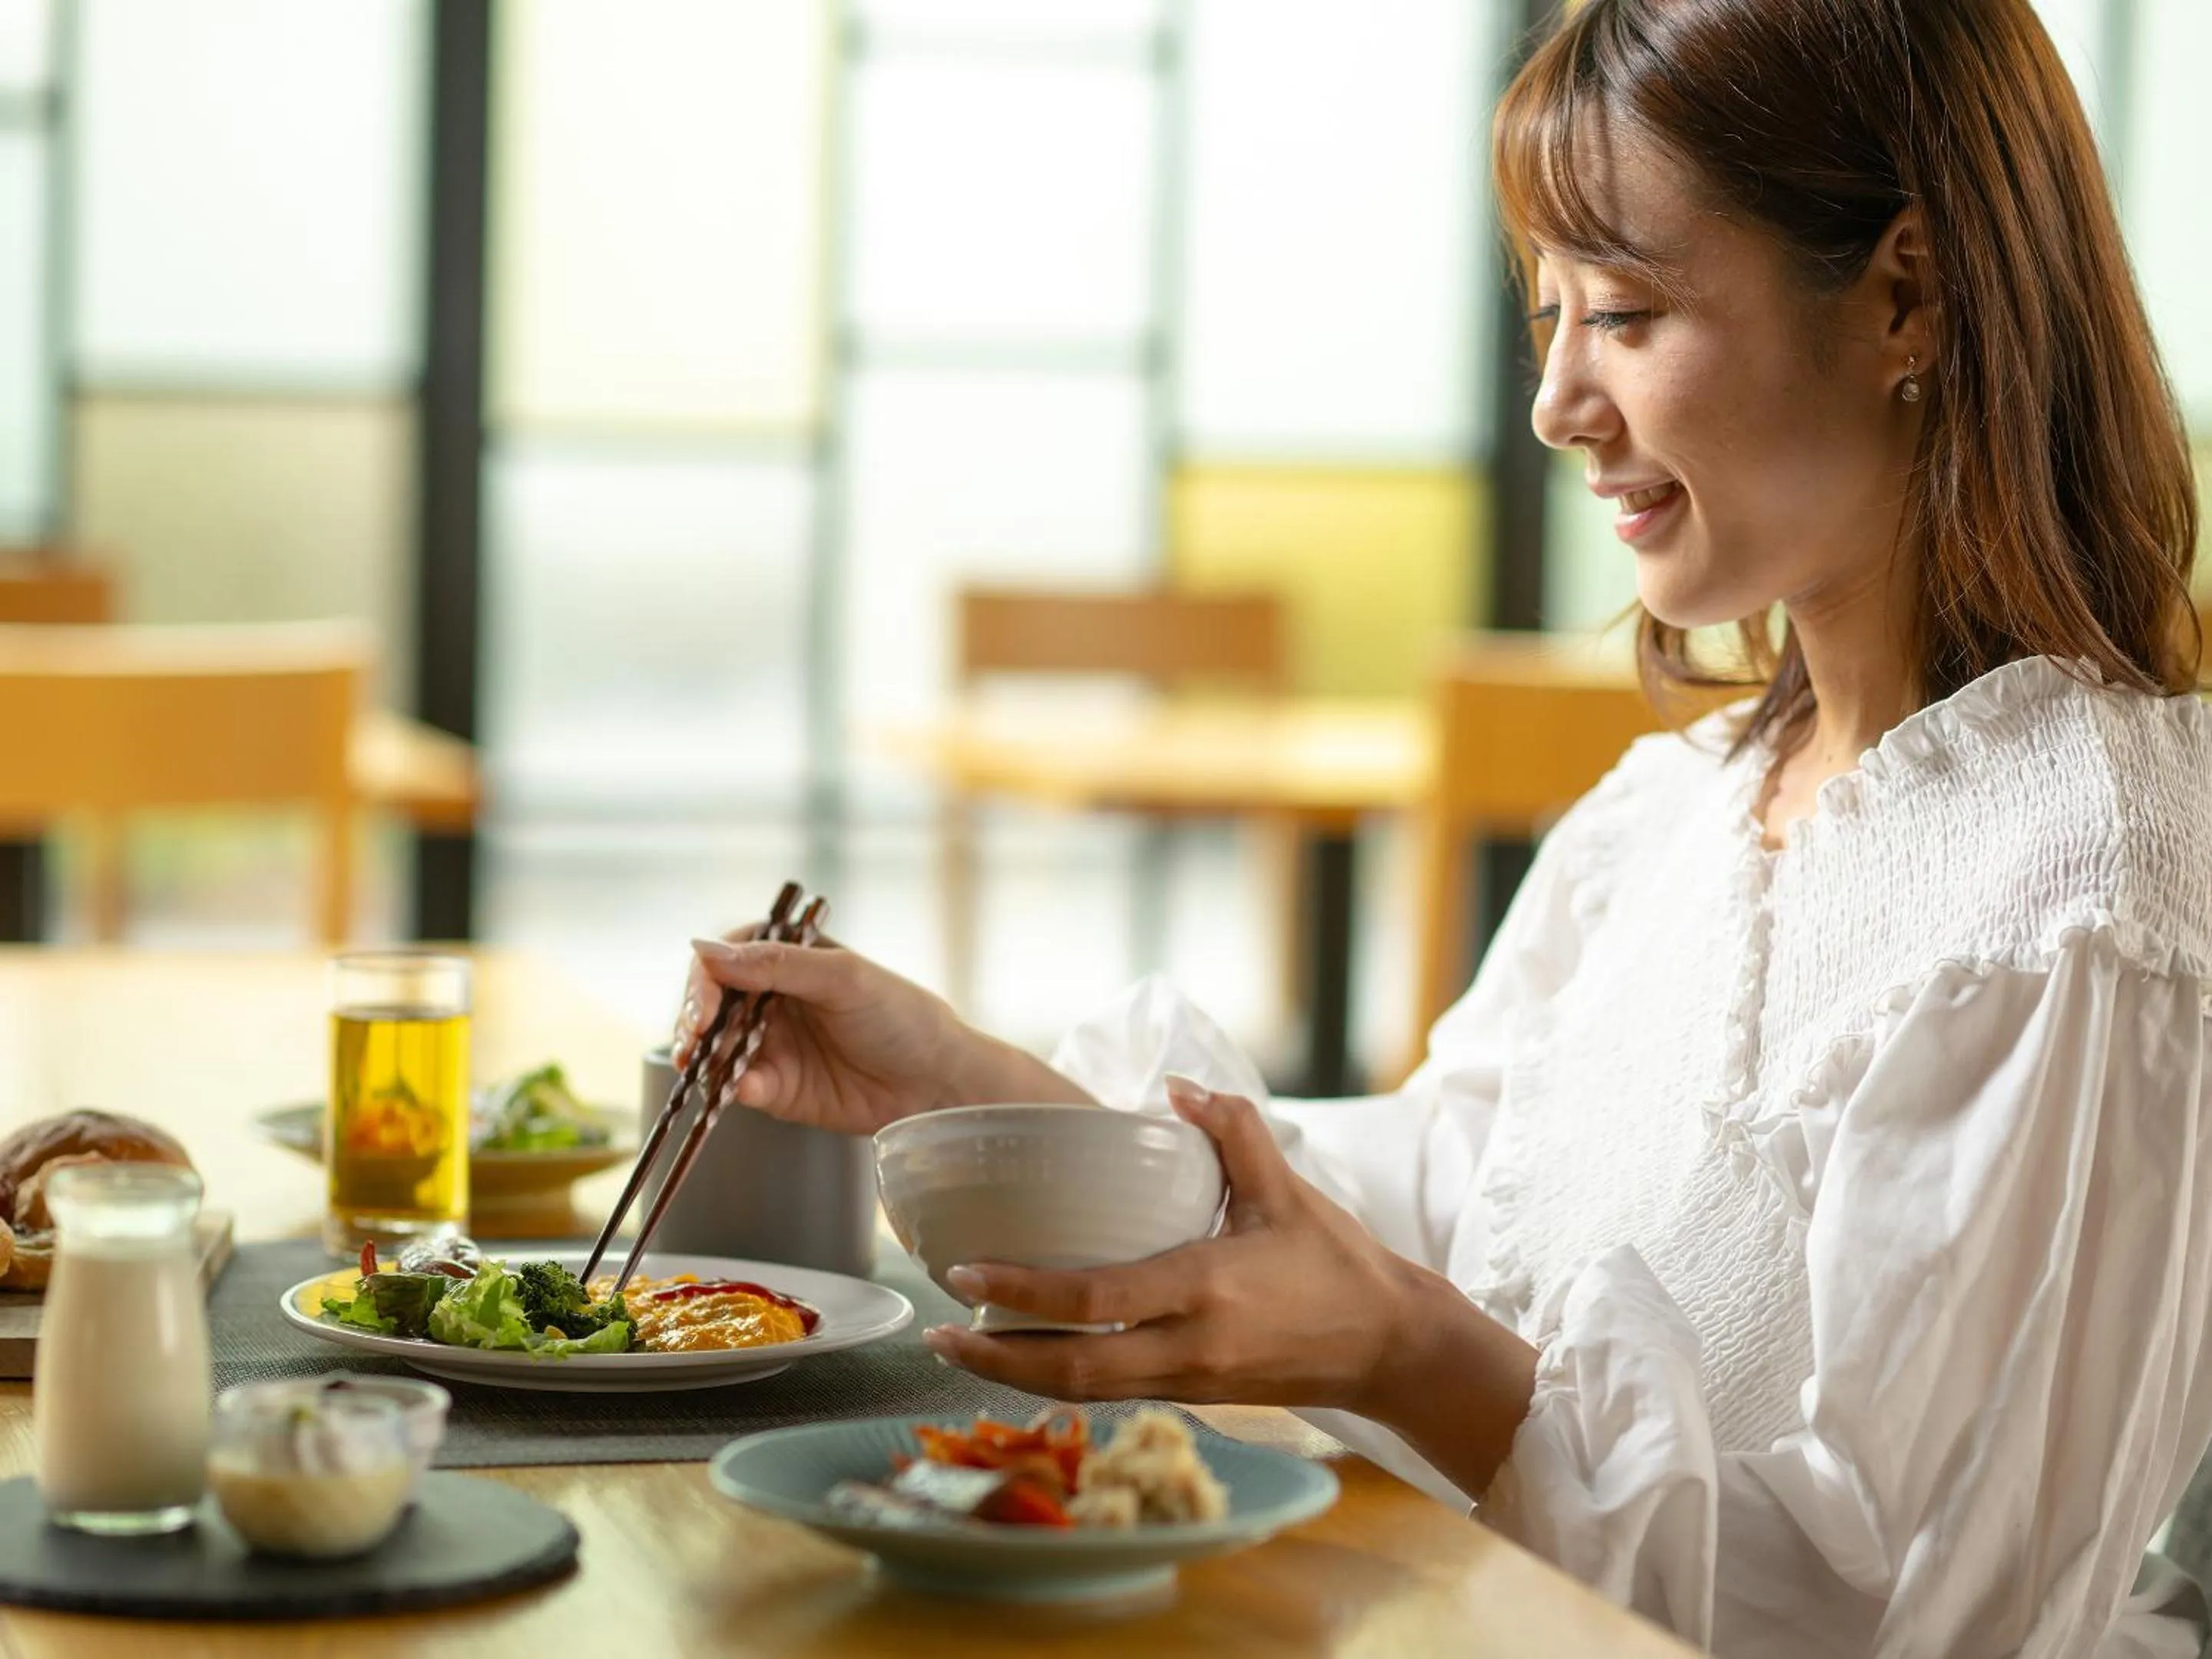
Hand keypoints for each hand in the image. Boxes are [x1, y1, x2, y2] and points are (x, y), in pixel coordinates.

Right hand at [672, 931, 972, 1135]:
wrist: (937, 1083)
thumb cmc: (902, 1017)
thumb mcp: (843, 978)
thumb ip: (776, 964)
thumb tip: (705, 949)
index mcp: (788, 960)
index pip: (725, 958)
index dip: (705, 979)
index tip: (705, 1005)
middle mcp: (772, 1000)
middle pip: (710, 1004)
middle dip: (693, 1018)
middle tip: (696, 1037)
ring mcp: (772, 1046)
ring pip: (715, 1047)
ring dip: (703, 1055)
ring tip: (704, 1065)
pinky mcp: (777, 1089)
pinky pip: (739, 1086)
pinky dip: (732, 1087)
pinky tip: (745, 1087)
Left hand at [921, 1078, 1425, 1412]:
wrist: (1392, 1350)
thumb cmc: (1340, 1265)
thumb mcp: (1288, 1190)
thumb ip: (1233, 1131)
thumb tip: (1174, 1087)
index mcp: (1207, 1290)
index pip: (1097, 1301)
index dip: (1025, 1291)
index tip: (966, 1273)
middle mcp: (1190, 1347)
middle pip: (1072, 1371)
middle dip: (996, 1356)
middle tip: (938, 1328)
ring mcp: (1189, 1382)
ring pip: (1086, 1393)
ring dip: (1016, 1375)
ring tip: (961, 1346)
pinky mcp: (1194, 1398)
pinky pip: (1112, 1394)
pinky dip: (1060, 1381)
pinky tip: (1025, 1358)